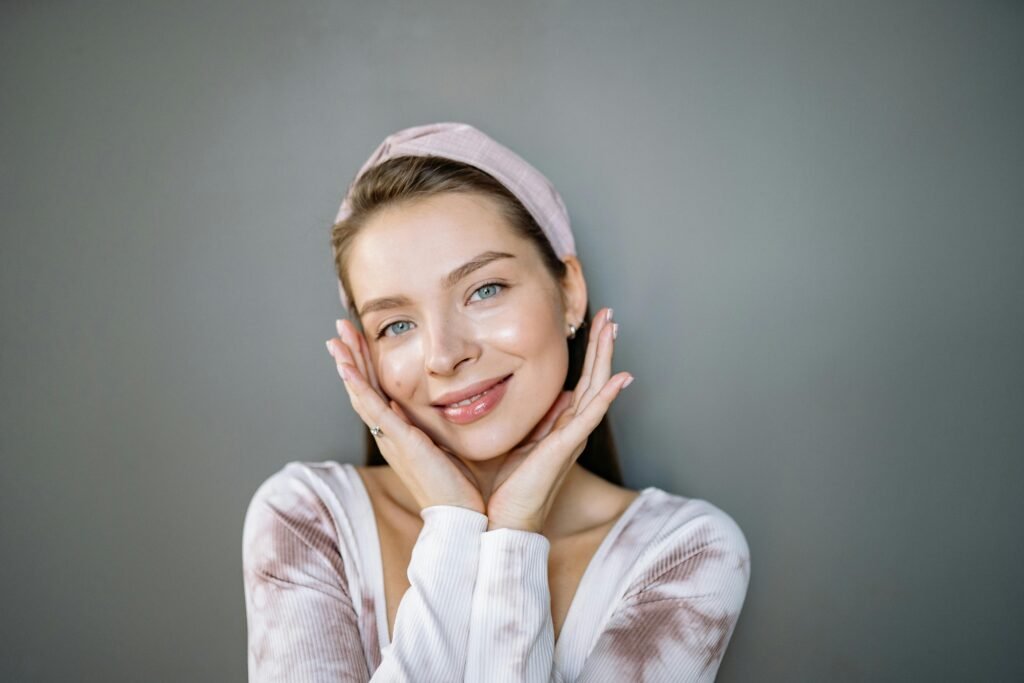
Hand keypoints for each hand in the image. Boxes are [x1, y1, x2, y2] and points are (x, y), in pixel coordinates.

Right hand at [326, 318, 484, 514]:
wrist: (463, 519)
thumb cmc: (465, 489)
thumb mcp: (453, 446)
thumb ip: (448, 426)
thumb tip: (461, 401)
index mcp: (402, 435)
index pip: (378, 392)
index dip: (366, 365)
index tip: (358, 339)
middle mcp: (391, 436)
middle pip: (363, 388)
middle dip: (351, 356)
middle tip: (339, 328)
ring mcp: (392, 439)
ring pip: (362, 395)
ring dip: (348, 364)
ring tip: (335, 339)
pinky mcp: (400, 443)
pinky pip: (372, 410)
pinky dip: (358, 387)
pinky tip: (347, 368)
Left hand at [484, 307, 632, 531]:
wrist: (502, 524)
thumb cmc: (504, 490)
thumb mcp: (515, 442)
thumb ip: (529, 421)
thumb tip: (541, 400)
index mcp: (558, 428)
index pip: (580, 382)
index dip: (589, 354)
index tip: (593, 325)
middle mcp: (570, 430)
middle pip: (593, 379)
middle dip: (602, 346)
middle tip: (611, 315)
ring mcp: (571, 438)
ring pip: (596, 390)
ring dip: (606, 358)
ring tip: (614, 329)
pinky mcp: (564, 448)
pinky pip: (590, 417)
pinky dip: (607, 397)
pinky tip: (621, 377)